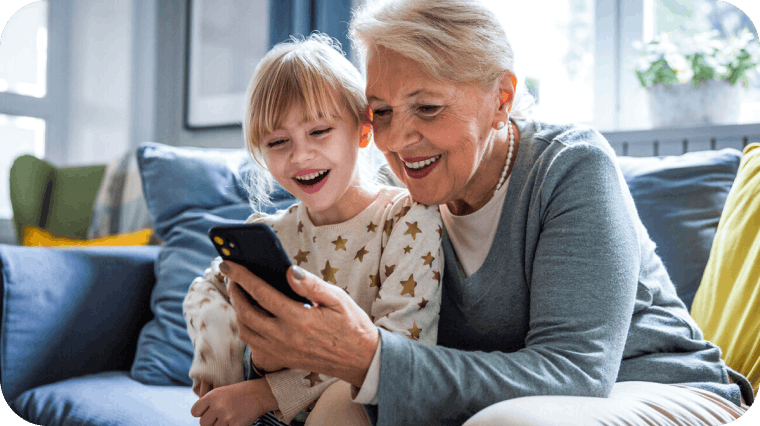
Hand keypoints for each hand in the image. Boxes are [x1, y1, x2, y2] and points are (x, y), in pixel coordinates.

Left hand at [190, 379, 276, 425]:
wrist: (260, 393)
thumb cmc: (239, 394)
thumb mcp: (221, 392)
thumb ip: (209, 404)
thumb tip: (201, 419)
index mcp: (212, 396)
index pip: (194, 412)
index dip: (201, 413)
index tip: (210, 411)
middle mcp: (217, 406)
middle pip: (203, 423)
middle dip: (211, 421)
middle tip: (222, 415)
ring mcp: (226, 417)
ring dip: (221, 425)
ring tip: (231, 416)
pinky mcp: (235, 425)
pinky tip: (237, 420)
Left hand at [223, 262, 378, 386]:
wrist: (359, 359)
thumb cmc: (351, 324)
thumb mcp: (338, 299)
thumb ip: (311, 285)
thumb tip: (289, 270)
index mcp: (300, 319)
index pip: (262, 293)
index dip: (242, 276)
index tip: (228, 264)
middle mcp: (286, 337)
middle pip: (246, 313)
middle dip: (234, 291)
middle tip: (231, 275)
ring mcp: (281, 351)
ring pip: (246, 330)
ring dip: (237, 309)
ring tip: (239, 292)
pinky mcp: (281, 359)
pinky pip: (253, 343)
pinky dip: (246, 326)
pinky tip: (250, 313)